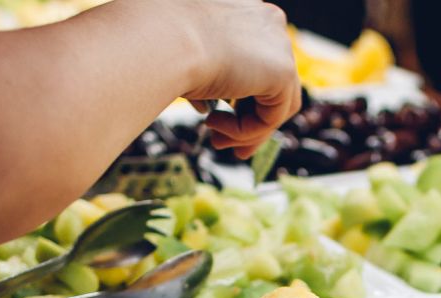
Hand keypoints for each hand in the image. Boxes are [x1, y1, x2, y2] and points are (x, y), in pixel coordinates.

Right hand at [175, 0, 300, 158]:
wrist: (161, 37)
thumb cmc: (158, 39)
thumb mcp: (186, 57)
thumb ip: (208, 80)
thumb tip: (209, 108)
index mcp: (247, 11)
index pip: (257, 60)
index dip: (242, 94)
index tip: (221, 116)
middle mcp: (268, 22)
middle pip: (272, 84)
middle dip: (249, 119)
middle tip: (223, 141)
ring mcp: (279, 45)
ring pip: (276, 105)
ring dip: (245, 131)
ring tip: (216, 141)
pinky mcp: (282, 71)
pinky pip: (271, 117)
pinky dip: (244, 131)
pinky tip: (214, 126)